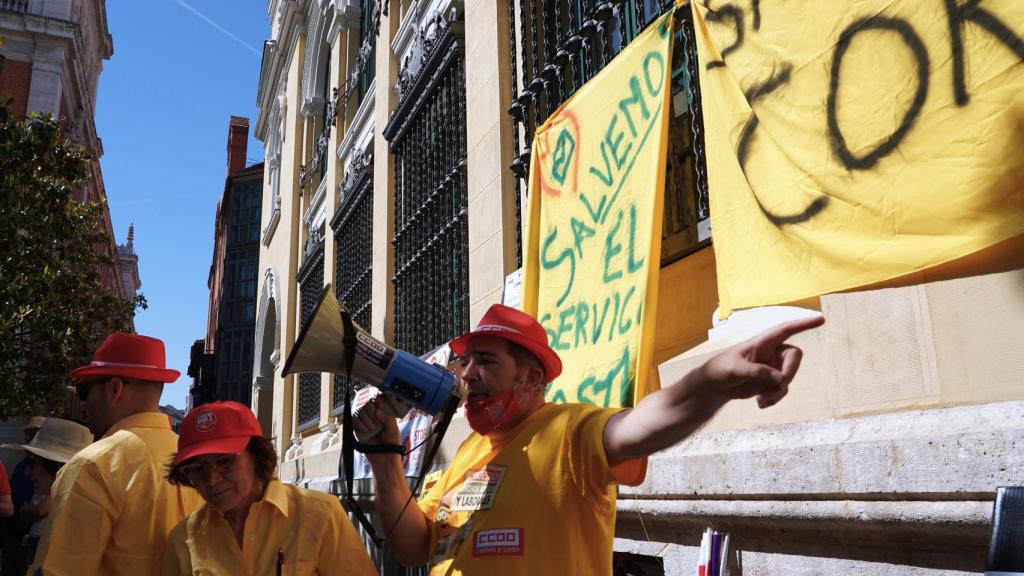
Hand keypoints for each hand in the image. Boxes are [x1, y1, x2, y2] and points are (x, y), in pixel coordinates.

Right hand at [351, 395, 400, 446]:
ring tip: (372, 429)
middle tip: (377, 423)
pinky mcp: (358, 429)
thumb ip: (388, 418)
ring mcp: (366, 422)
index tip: (380, 407)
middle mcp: (375, 416)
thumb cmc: (392, 445)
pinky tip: (364, 430)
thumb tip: (378, 410)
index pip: (380, 400)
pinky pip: (353, 420)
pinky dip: (357, 423)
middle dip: (371, 412)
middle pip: (368, 404)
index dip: (379, 401)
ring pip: (360, 411)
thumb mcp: (393, 430)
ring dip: (365, 419)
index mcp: (385, 414)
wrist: (384, 459)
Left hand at [698, 315, 824, 408]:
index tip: (821, 319)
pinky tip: (760, 403)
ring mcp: (773, 368)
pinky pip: (782, 390)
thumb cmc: (721, 369)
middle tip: (779, 385)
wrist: (716, 386)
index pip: (786, 329)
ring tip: (761, 399)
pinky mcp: (771, 382)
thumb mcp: (734, 369)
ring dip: (778, 391)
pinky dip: (774, 398)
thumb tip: (779, 379)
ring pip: (788, 378)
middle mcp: (771, 353)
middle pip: (794, 357)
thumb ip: (756, 372)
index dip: (803, 324)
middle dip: (789, 373)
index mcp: (762, 342)